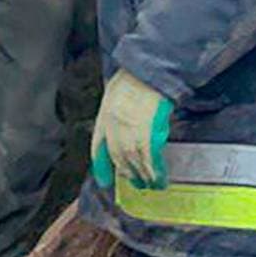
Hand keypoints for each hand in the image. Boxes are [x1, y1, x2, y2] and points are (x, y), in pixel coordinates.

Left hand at [90, 68, 171, 189]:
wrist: (145, 71)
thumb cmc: (132, 78)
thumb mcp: (114, 92)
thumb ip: (116, 111)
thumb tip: (123, 125)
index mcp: (104, 117)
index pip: (98, 147)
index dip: (101, 166)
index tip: (103, 181)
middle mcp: (113, 127)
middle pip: (117, 157)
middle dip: (126, 173)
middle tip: (134, 183)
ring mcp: (129, 130)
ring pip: (133, 160)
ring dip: (141, 175)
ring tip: (148, 184)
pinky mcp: (147, 132)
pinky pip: (149, 157)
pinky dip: (153, 170)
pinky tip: (157, 177)